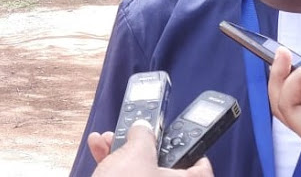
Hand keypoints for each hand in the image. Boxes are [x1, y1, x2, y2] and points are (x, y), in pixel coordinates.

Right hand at [90, 120, 213, 176]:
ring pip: (140, 173)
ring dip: (121, 154)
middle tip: (131, 135)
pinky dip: (114, 169)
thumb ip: (143, 135)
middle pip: (163, 166)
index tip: (176, 138)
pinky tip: (100, 153)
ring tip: (107, 141)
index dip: (191, 149)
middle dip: (141, 146)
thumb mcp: (136, 153)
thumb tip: (141, 128)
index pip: (201, 168)